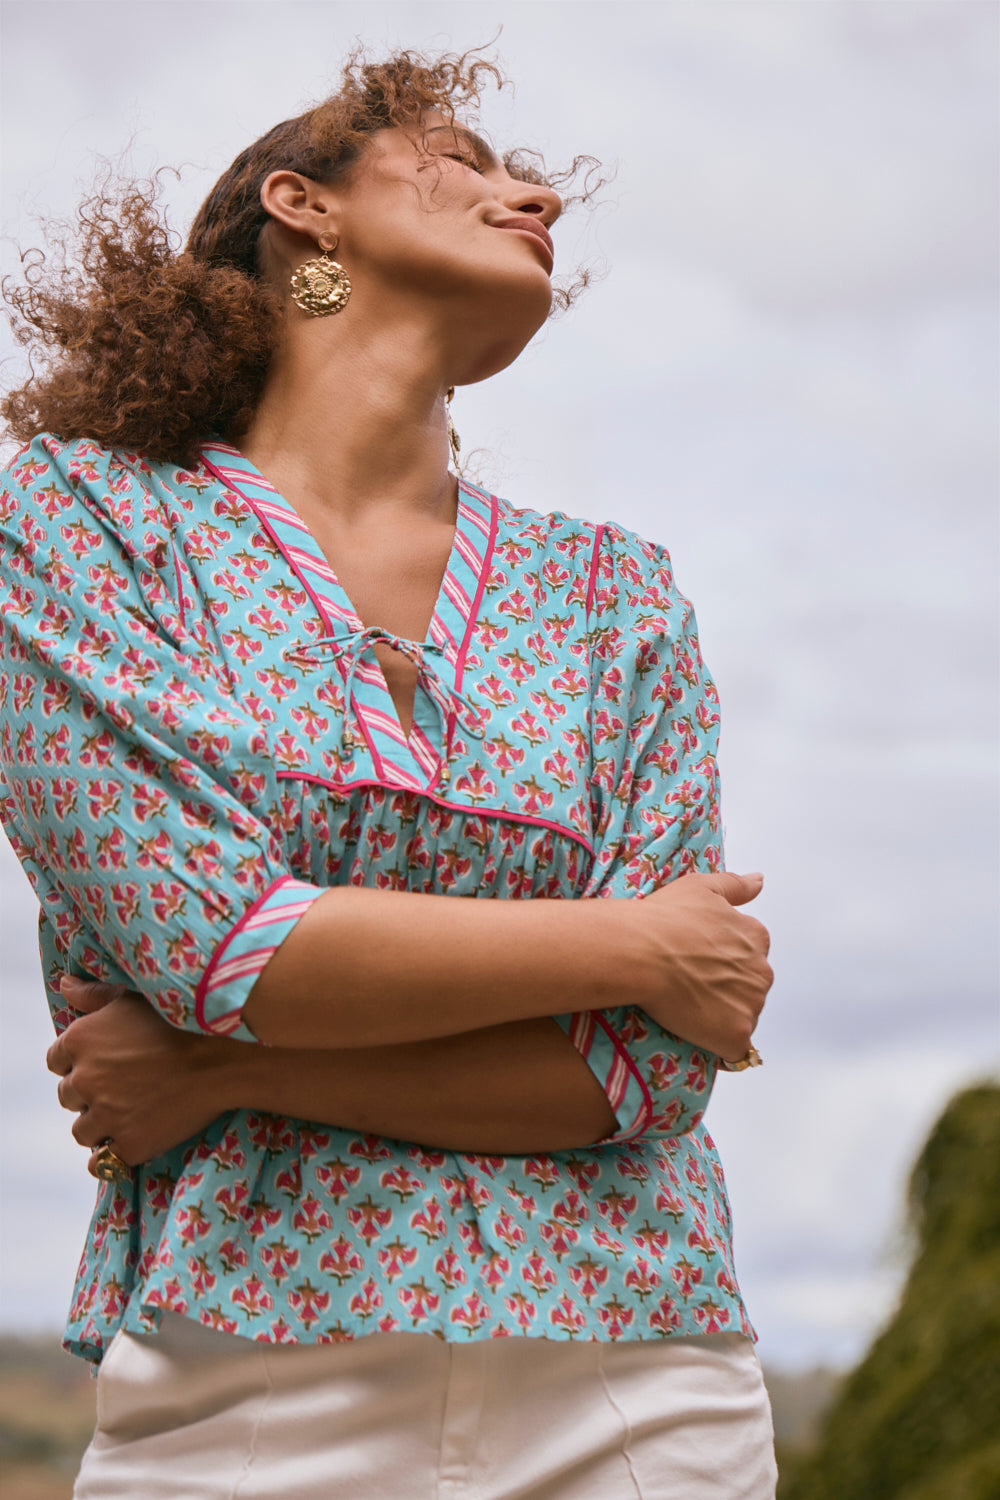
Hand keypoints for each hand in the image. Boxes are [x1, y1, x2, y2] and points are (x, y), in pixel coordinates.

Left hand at [47, 976, 230, 1170]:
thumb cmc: (180, 1021)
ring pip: (82, 1131)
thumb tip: (64, 986)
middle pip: (68, 1096)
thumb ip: (94, 994)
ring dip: (100, 1125)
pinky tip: (130, 1141)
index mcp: (80, 1040)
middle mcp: (84, 1079)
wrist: (223, 1057)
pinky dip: (110, 1156)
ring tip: (131, 1113)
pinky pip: (101, 1163)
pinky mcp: (128, 1145)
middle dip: (90, 1093)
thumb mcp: (134, 998)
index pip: (56, 1061)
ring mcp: (105, 1115)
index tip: (105, 1063)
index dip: (80, 1063)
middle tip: (124, 1087)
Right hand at [628, 871, 772, 1059]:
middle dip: (726, 990)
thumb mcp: (701, 887)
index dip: (723, 961)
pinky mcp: (737, 1034)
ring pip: (741, 1016)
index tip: (698, 963)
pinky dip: (718, 1044)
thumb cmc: (664, 918)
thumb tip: (760, 880)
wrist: (641, 952)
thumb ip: (736, 885)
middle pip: (749, 988)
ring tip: (687, 1008)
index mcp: (755, 937)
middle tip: (689, 987)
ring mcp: (751, 1005)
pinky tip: (694, 1033)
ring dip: (722, 1016)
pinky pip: (733, 1048)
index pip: (750, 956)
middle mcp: (761, 971)